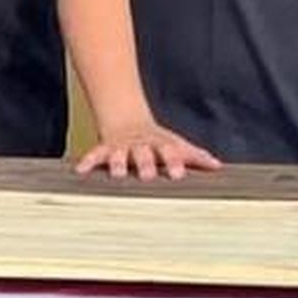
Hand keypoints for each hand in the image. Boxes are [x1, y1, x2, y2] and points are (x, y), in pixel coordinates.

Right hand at [74, 121, 221, 180]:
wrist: (127, 120)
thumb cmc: (157, 141)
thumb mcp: (177, 144)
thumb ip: (195, 156)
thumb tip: (217, 166)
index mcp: (160, 144)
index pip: (169, 151)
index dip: (174, 162)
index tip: (178, 174)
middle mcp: (141, 145)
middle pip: (143, 153)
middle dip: (144, 164)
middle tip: (147, 176)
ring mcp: (122, 146)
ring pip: (119, 154)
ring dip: (118, 163)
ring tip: (117, 173)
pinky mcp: (105, 149)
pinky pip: (94, 154)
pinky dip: (87, 161)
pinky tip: (80, 171)